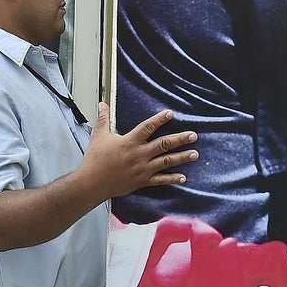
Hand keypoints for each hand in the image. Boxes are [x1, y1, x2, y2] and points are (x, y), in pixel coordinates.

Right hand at [79, 102, 197, 198]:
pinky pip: (160, 180)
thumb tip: (102, 103)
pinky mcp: (142, 181)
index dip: (159, 120)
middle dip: (180, 139)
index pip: (148, 127)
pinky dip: (172, 179)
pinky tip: (183, 177)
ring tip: (195, 153)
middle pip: (163, 144)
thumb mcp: (98, 136)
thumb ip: (103, 119)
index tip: (170, 114)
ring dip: (181, 157)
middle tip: (193, 135)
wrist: (92, 183)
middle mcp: (139, 155)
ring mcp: (142, 169)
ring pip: (166, 162)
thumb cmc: (95, 159)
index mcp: (130, 142)